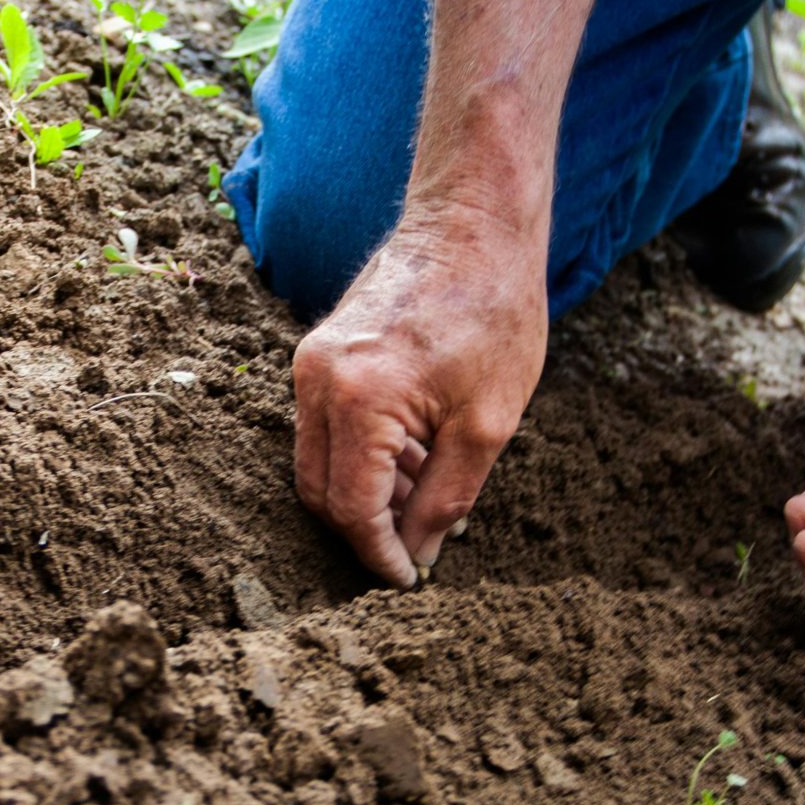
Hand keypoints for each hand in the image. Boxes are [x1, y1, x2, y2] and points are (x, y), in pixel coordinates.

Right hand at [292, 215, 549, 586]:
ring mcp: (310, 363)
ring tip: (428, 496)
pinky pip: (324, 427)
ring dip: (365, 493)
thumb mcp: (488, 424)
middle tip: (416, 549)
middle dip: (365, 531)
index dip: (379, 555)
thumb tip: (418, 554)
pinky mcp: (317, 352)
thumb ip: (446, 499)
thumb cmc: (493, 312)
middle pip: (319, 492)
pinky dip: (361, 456)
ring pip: (318, 462)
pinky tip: (414, 458)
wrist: (473, 224)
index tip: (409, 580)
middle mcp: (317, 381)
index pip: (352, 509)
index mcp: (359, 399)